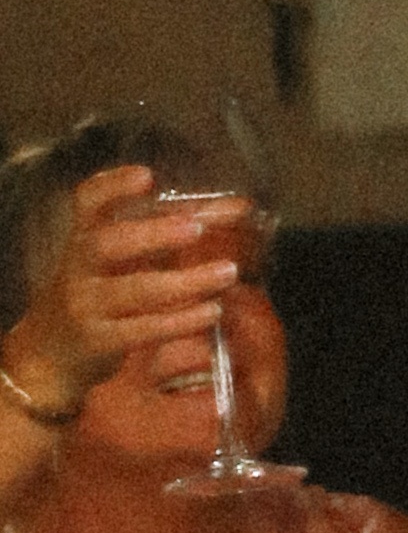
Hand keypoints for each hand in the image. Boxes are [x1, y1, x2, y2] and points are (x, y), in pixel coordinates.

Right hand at [26, 170, 246, 412]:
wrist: (46, 356)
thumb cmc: (94, 297)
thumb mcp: (113, 263)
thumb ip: (163, 235)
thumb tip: (235, 208)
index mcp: (81, 240)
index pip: (85, 203)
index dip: (112, 187)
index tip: (147, 176)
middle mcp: (77, 268)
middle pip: (107, 244)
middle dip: (152, 234)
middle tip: (196, 228)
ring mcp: (85, 306)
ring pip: (133, 290)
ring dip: (184, 281)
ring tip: (228, 272)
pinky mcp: (98, 342)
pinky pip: (141, 329)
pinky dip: (180, 321)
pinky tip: (212, 311)